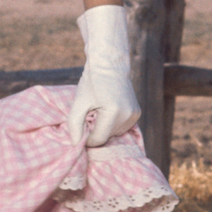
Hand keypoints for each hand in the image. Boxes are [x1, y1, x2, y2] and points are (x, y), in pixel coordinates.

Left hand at [68, 3, 138, 145]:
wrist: (110, 65)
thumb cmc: (91, 83)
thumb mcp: (79, 103)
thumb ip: (75, 125)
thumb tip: (75, 145)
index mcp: (113, 113)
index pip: (98, 139)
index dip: (86, 140)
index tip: (78, 132)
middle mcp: (128, 115)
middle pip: (107, 137)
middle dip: (95, 132)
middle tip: (86, 118)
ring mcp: (135, 114)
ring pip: (115, 134)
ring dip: (103, 129)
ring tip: (96, 112)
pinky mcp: (137, 113)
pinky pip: (122, 127)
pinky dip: (111, 124)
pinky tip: (105, 112)